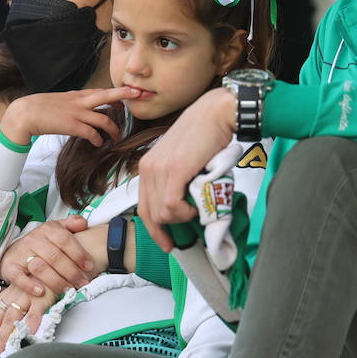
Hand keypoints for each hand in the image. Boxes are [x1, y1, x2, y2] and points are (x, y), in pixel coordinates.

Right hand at [0, 87, 137, 147]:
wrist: (25, 113)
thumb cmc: (41, 108)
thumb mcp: (61, 101)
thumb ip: (75, 103)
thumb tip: (85, 108)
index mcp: (77, 95)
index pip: (102, 91)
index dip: (117, 92)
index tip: (131, 92)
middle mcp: (80, 101)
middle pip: (107, 95)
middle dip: (124, 94)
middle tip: (139, 94)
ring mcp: (76, 113)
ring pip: (103, 119)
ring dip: (113, 130)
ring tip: (117, 138)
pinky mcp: (72, 126)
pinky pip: (91, 133)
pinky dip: (98, 139)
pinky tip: (99, 143)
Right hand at [0, 216, 97, 297]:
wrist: (15, 250)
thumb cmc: (42, 242)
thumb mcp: (57, 229)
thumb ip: (71, 224)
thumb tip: (83, 223)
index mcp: (48, 229)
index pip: (65, 240)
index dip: (79, 253)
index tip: (89, 266)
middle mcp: (33, 239)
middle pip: (55, 256)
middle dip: (71, 272)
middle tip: (82, 282)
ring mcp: (21, 253)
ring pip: (40, 267)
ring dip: (56, 281)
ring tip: (67, 290)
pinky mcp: (10, 267)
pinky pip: (19, 277)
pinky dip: (29, 285)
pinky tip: (41, 292)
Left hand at [0, 284, 59, 354]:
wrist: (55, 264)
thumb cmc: (42, 281)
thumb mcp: (26, 292)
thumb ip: (18, 309)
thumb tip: (9, 331)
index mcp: (9, 294)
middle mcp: (15, 295)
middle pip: (1, 319)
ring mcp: (28, 296)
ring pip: (13, 318)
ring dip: (7, 335)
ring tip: (3, 350)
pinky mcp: (42, 297)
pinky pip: (35, 313)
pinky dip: (30, 324)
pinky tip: (26, 335)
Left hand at [137, 88, 235, 250]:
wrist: (214, 114)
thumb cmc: (204, 136)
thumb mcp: (181, 160)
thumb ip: (175, 180)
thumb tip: (182, 205)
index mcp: (147, 167)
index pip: (142, 207)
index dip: (154, 229)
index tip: (166, 243)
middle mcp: (148, 169)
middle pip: (150, 214)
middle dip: (166, 230)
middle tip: (182, 235)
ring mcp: (159, 170)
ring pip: (161, 214)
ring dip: (180, 218)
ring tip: (195, 208)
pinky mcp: (173, 172)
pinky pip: (172, 206)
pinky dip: (185, 213)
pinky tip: (195, 207)